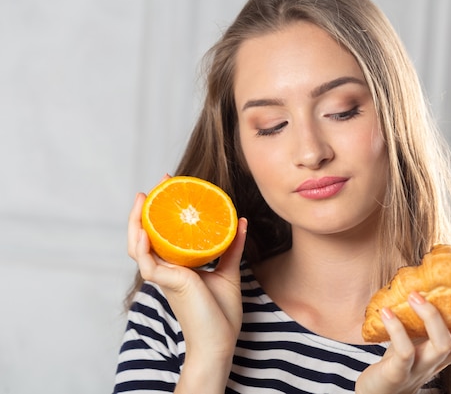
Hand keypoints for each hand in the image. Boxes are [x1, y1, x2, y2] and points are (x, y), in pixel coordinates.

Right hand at [127, 182, 246, 365]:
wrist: (220, 341)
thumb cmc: (221, 312)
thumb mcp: (228, 271)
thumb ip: (231, 247)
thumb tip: (241, 220)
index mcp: (177, 266)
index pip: (162, 234)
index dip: (162, 211)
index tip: (173, 186)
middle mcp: (167, 269)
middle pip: (145, 235)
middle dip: (147, 208)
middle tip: (160, 182)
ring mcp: (165, 277)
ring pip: (138, 247)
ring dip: (136, 222)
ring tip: (142, 199)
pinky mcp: (168, 284)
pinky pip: (148, 264)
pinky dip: (143, 246)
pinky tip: (145, 230)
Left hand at [356, 288, 450, 393]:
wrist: (378, 389)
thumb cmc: (403, 354)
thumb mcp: (421, 333)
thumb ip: (433, 311)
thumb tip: (438, 268)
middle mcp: (444, 360)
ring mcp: (423, 367)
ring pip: (442, 345)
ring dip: (431, 316)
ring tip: (415, 294)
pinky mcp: (400, 372)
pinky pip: (405, 351)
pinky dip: (397, 329)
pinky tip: (387, 311)